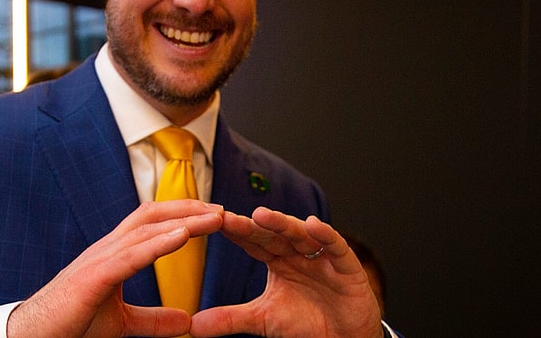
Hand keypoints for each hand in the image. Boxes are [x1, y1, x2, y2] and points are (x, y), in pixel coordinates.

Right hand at [7, 200, 223, 337]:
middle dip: (189, 209)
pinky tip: (183, 236)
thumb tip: (186, 321)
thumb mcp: (121, 323)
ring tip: (215, 218)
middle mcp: (107, 248)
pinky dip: (159, 243)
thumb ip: (153, 320)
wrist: (34, 335)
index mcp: (113, 254)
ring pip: (147, 230)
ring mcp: (99, 259)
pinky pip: (131, 255)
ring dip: (184, 221)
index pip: (151, 222)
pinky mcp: (94, 277)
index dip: (182, 214)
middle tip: (222, 210)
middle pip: (152, 215)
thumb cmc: (71, 324)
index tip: (213, 216)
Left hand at [191, 207, 382, 337]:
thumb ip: (230, 319)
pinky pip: (336, 246)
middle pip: (271, 234)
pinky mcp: (347, 265)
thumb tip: (193, 325)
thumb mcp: (262, 320)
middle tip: (227, 216)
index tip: (210, 223)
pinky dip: (325, 235)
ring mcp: (321, 255)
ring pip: (300, 234)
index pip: (251, 242)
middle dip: (250, 225)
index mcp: (276, 258)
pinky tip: (313, 225)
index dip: (233, 233)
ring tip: (262, 215)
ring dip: (282, 224)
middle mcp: (296, 251)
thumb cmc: (305, 322)